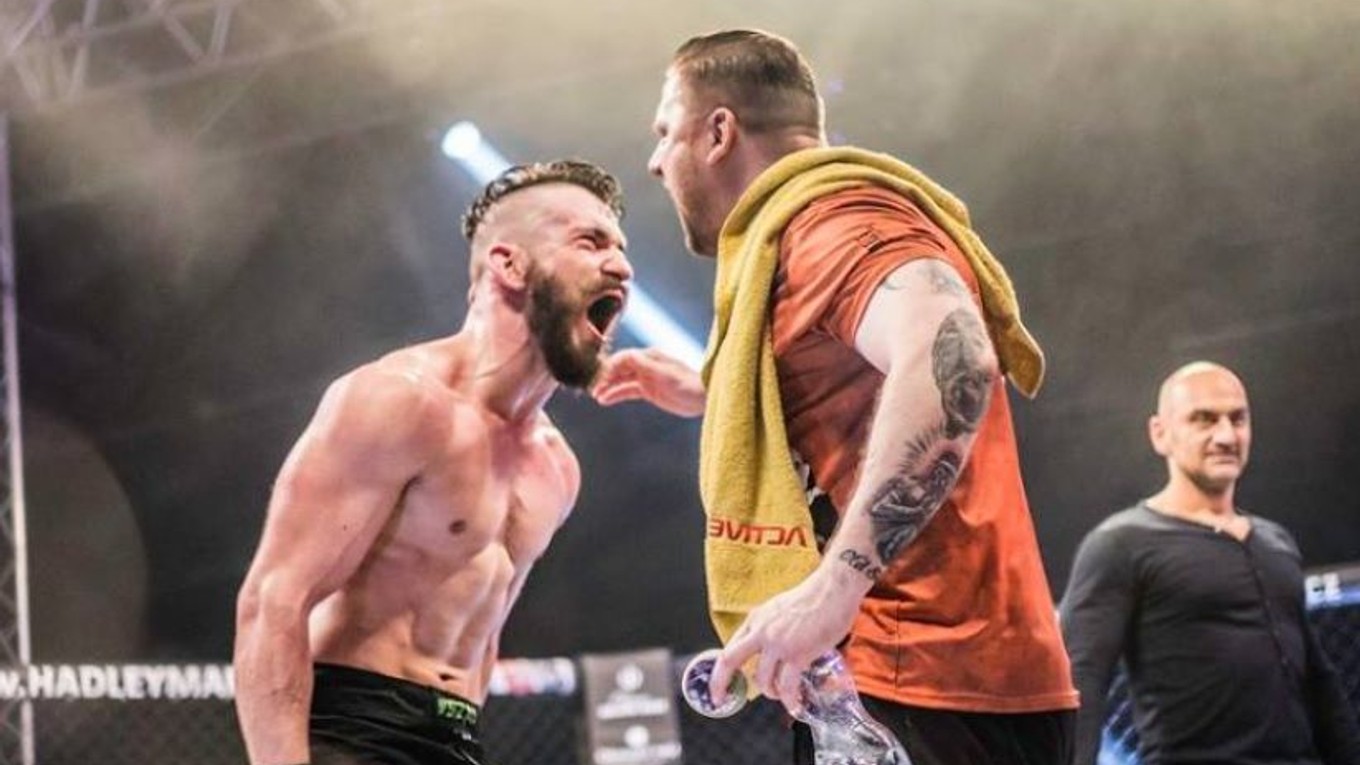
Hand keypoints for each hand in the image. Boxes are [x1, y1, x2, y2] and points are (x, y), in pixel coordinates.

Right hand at [590, 348, 704, 416]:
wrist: (704, 399)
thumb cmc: (689, 384)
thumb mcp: (667, 375)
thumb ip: (646, 365)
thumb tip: (627, 355)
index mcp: (650, 356)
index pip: (624, 358)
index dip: (610, 367)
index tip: (600, 379)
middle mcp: (646, 364)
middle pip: (619, 368)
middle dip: (605, 378)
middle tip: (593, 390)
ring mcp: (646, 377)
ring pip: (621, 380)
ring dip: (608, 387)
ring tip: (596, 397)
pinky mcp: (648, 390)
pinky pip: (627, 390)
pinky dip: (615, 394)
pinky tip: (605, 401)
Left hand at [708, 568, 863, 717]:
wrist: (834, 589)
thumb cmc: (814, 598)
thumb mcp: (779, 610)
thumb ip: (768, 629)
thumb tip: (766, 652)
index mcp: (756, 619)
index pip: (729, 648)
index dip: (719, 670)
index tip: (718, 686)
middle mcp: (762, 631)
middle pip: (730, 660)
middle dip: (721, 683)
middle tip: (722, 699)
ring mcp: (779, 643)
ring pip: (763, 679)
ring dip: (771, 693)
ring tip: (782, 695)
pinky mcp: (798, 653)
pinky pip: (787, 686)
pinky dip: (790, 700)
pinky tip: (795, 704)